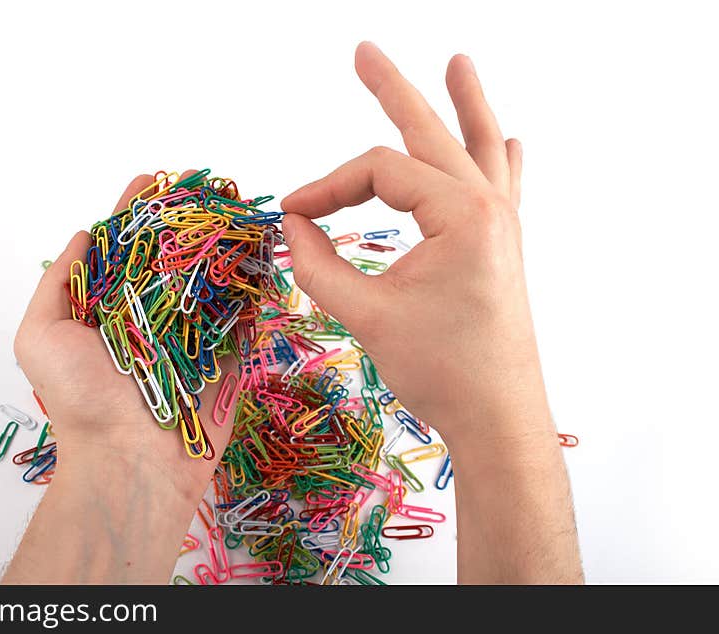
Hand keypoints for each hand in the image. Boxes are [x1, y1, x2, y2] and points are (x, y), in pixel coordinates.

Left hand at [13, 170, 233, 505]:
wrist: (129, 461)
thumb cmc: (80, 401)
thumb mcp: (40, 336)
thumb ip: (58, 284)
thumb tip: (83, 237)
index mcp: (110, 308)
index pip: (126, 248)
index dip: (137, 212)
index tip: (151, 178)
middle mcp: (153, 317)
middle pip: (174, 257)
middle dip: (190, 220)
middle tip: (208, 187)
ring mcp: (192, 337)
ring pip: (212, 282)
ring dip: (225, 246)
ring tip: (238, 210)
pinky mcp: (227, 359)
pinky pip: (244, 318)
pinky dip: (254, 288)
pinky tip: (262, 255)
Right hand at [282, 42, 551, 450]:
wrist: (497, 417)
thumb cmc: (438, 370)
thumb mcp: (366, 315)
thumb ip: (319, 265)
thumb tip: (292, 224)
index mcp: (462, 214)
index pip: (381, 173)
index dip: (329, 186)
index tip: (292, 213)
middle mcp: (490, 208)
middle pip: (432, 134)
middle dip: (394, 91)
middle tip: (364, 51)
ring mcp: (503, 225)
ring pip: (479, 148)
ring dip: (466, 104)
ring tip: (458, 61)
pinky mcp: (503, 247)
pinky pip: (504, 186)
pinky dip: (499, 156)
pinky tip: (508, 137)